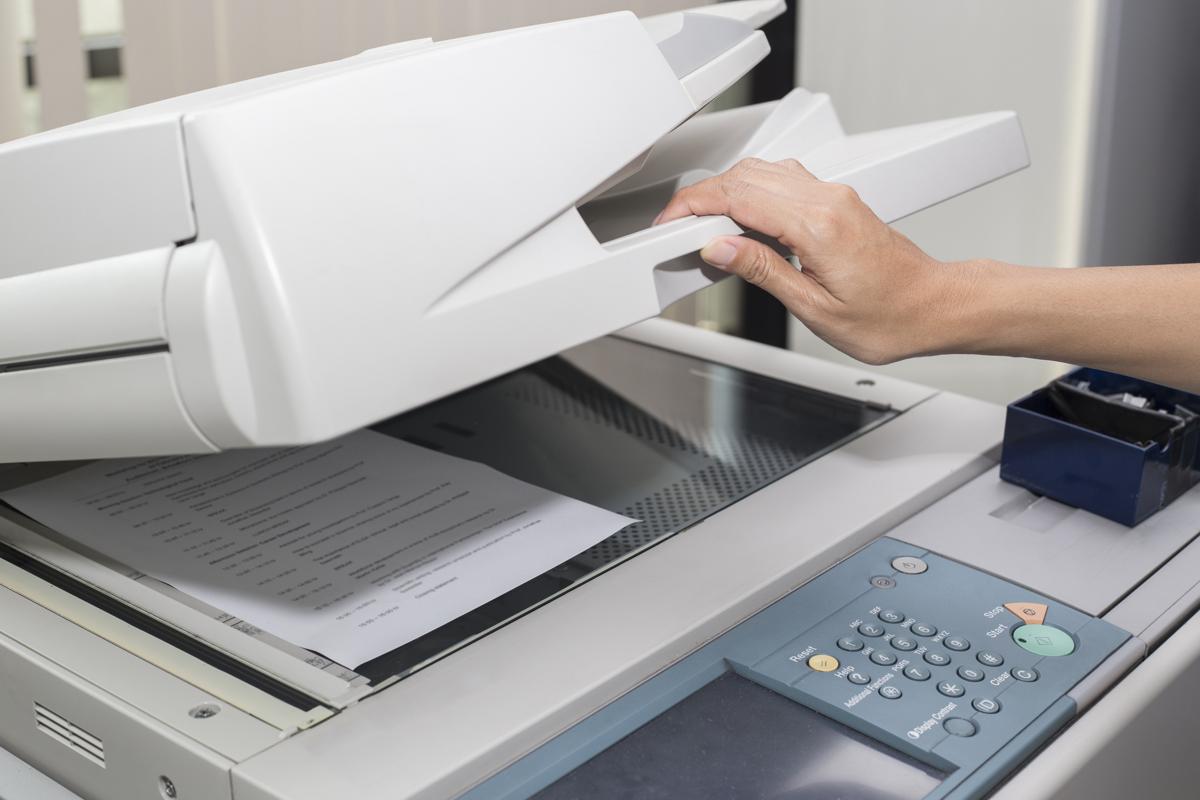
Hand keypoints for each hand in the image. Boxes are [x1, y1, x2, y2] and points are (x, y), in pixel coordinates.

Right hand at [655, 158, 975, 363]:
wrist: (933, 306)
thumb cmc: (888, 317)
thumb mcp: (814, 307)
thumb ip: (762, 270)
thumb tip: (720, 248)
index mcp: (818, 227)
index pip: (739, 198)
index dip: (694, 207)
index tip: (669, 222)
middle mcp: (827, 201)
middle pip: (746, 176)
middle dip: (702, 196)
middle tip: (676, 226)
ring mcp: (834, 196)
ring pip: (763, 171)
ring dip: (726, 190)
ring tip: (703, 225)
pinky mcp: (837, 200)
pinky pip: (784, 179)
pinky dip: (752, 192)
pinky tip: (741, 218)